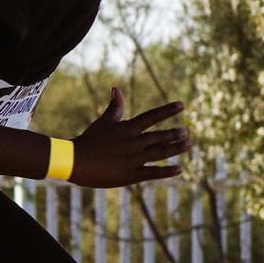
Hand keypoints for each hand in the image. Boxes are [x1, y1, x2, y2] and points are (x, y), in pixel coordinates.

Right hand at [71, 88, 189, 188]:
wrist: (75, 161)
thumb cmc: (89, 140)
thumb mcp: (104, 121)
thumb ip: (115, 106)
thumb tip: (117, 88)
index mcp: (128, 128)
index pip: (152, 116)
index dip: (167, 110)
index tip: (181, 105)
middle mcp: (134, 142)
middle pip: (159, 136)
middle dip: (174, 134)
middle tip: (186, 132)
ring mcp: (133, 159)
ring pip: (160, 152)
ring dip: (175, 148)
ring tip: (188, 144)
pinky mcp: (130, 175)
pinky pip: (153, 173)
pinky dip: (167, 171)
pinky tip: (180, 169)